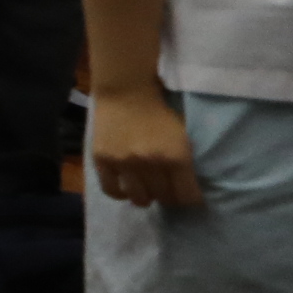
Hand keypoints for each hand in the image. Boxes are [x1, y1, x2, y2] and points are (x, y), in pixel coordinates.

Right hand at [88, 87, 202, 208]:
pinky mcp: (103, 160)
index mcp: (176, 156)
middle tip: (165, 191)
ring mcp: (124, 163)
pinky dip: (121, 193)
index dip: (189, 200)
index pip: (187, 196)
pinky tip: (125, 188)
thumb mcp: (181, 137)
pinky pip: (111, 190)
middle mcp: (150, 163)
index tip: (187, 197)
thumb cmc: (158, 114)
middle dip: (167, 197)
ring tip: (145, 190)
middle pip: (163, 198)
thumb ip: (183, 163)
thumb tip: (182, 189)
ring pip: (138, 198)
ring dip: (145, 197)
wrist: (126, 93)